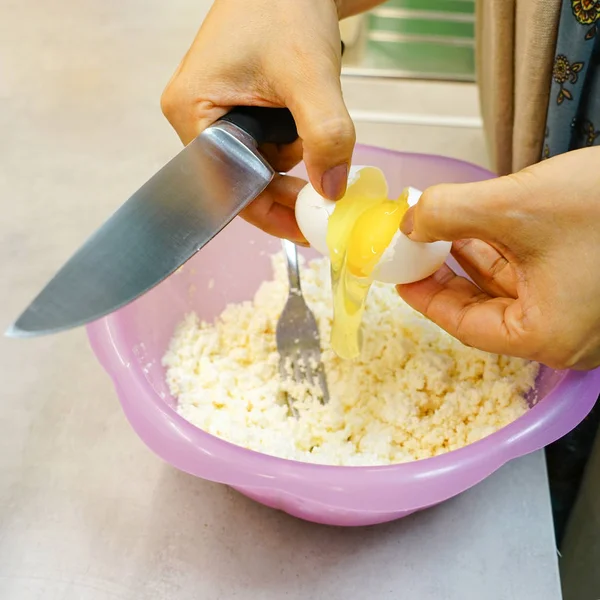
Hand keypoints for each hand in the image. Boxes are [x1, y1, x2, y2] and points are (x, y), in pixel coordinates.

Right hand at [161, 0, 359, 242]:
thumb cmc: (283, 5)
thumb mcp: (309, 76)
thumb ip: (325, 136)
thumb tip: (331, 192)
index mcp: (192, 111)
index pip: (227, 185)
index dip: (267, 210)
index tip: (305, 227)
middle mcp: (196, 117)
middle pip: (242, 179)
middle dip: (285, 185)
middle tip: (324, 196)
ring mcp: (215, 112)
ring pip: (257, 164)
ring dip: (292, 157)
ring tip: (309, 120)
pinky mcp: (236, 107)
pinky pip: (264, 144)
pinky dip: (291, 143)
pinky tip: (304, 119)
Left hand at [397, 147, 599, 370]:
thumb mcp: (516, 205)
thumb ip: (449, 213)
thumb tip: (410, 221)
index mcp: (547, 336)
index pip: (465, 325)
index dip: (426, 298)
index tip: (399, 276)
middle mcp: (566, 333)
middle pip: (485, 307)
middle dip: (447, 272)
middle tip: (414, 247)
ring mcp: (582, 310)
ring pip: (509, 287)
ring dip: (472, 256)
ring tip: (439, 229)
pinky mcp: (592, 283)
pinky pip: (535, 273)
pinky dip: (503, 250)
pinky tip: (478, 225)